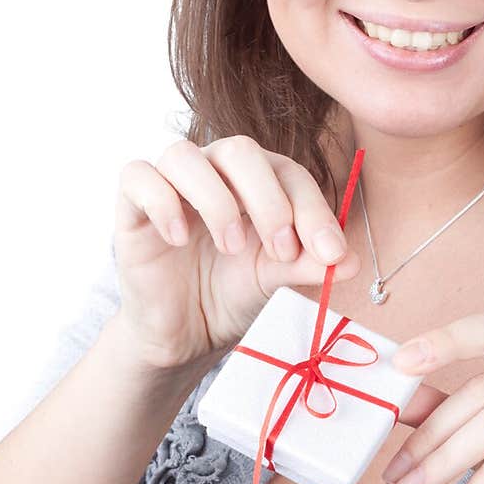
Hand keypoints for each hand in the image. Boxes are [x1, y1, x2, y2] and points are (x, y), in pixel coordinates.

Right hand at [112, 135, 360, 370]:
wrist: (184, 332)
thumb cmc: (232, 293)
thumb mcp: (276, 280)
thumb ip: (309, 265)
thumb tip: (352, 261)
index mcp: (256, 181)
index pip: (288, 173)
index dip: (312, 209)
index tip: (331, 254)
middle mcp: (214, 171)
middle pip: (239, 150)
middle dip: (268, 199)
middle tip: (281, 249)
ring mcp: (170, 184)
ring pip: (185, 156)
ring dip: (216, 199)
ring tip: (231, 246)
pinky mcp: (131, 206)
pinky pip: (138, 176)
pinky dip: (161, 201)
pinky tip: (179, 238)